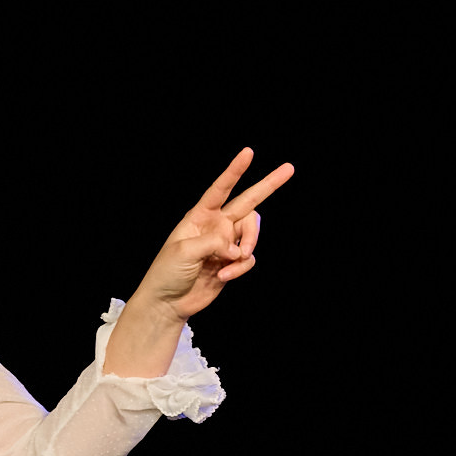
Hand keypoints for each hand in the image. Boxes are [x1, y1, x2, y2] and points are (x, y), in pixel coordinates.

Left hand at [110, 148, 293, 365]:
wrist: (168, 302)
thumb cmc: (167, 272)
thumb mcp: (184, 251)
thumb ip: (214, 242)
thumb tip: (238, 248)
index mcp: (200, 216)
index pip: (220, 189)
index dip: (235, 171)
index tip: (248, 153)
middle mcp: (216, 225)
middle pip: (248, 201)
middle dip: (268, 184)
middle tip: (289, 168)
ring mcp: (226, 244)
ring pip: (252, 234)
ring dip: (249, 245)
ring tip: (234, 259)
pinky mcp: (233, 263)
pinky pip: (248, 259)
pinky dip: (240, 268)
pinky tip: (222, 276)